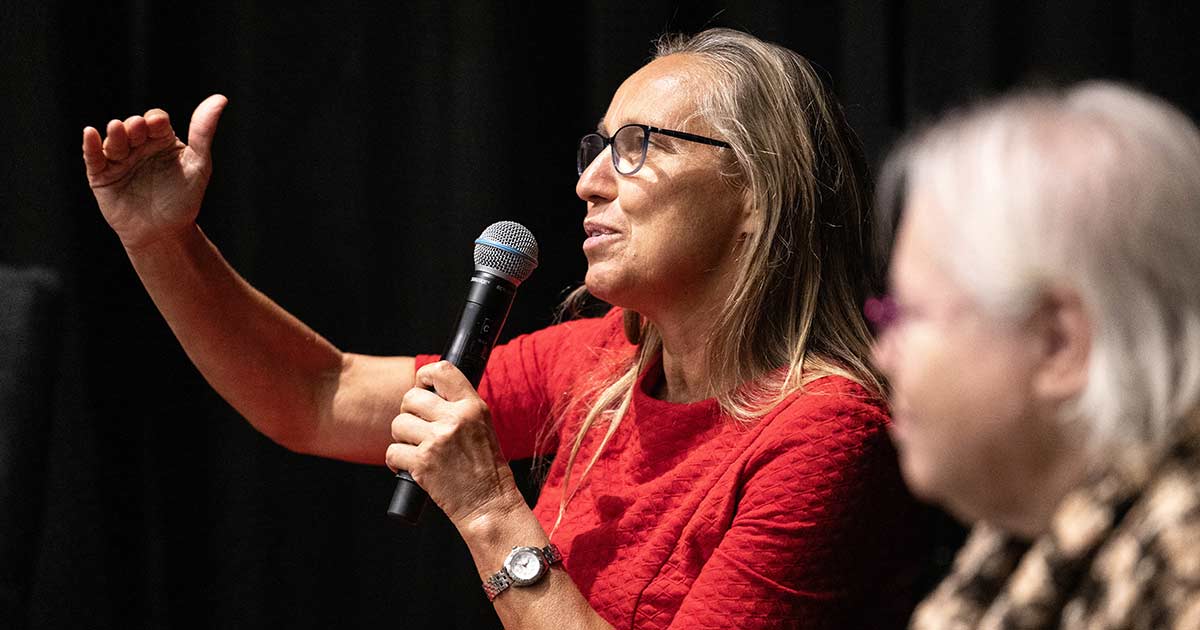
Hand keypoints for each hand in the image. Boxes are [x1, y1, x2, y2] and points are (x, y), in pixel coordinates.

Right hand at [82, 94, 227, 251]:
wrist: (166, 233)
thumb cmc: (184, 199)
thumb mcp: (199, 164)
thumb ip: (203, 132)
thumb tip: (220, 98)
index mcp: (161, 139)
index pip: (156, 120)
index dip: (155, 120)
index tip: (158, 123)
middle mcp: (138, 146)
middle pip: (133, 127)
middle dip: (134, 126)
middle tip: (137, 129)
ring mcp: (119, 160)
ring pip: (114, 140)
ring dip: (116, 134)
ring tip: (118, 129)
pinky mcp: (102, 176)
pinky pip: (93, 157)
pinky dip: (91, 145)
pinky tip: (90, 133)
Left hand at [387, 361, 523, 527]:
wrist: (489, 504)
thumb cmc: (486, 467)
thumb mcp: (482, 426)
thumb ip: (459, 407)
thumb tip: (426, 392)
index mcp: (473, 406)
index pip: (441, 371)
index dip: (424, 376)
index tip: (422, 388)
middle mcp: (455, 419)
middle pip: (410, 398)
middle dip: (409, 413)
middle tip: (419, 429)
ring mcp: (437, 441)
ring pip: (398, 424)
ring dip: (402, 438)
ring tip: (418, 450)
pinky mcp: (422, 464)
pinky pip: (392, 452)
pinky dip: (396, 462)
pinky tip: (411, 467)